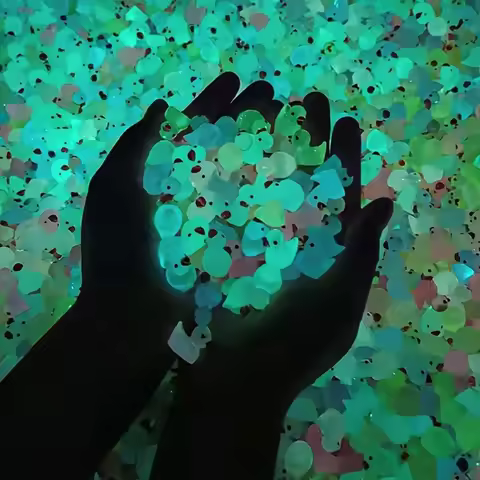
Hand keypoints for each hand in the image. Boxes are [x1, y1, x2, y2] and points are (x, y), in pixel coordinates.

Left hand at [79, 72, 280, 330]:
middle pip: (224, 146)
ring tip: (291, 123)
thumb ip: (136, 146)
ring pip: (244, 175)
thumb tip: (162, 107)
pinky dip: (272, 191)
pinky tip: (295, 172)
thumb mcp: (115, 189)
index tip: (239, 80)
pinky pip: (256, 211)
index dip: (213, 103)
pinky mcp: (232, 243)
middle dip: (246, 118)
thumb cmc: (120, 251)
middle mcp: (193, 192)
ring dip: (265, 148)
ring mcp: (214, 218)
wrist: (133, 316)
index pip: (192, 129)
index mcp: (164, 175)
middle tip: (275, 96)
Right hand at [151, 90, 393, 478]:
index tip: (342, 121)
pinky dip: (228, 179)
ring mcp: (254, 244)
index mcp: (326, 254)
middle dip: (307, 142)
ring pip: (264, 188)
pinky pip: (227, 208)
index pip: (339, 196)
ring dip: (266, 150)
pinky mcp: (221, 250)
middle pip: (303, 182)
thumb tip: (382, 203)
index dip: (343, 158)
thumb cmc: (291, 347)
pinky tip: (223, 149)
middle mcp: (292, 243)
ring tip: (264, 112)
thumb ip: (359, 255)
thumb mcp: (337, 305)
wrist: (232, 379)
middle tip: (302, 101)